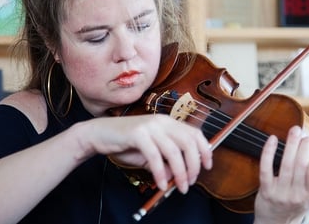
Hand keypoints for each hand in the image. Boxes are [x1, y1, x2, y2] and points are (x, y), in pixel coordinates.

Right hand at [76, 114, 212, 193]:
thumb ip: (166, 162)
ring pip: (174, 151)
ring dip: (180, 172)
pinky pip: (155, 156)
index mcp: (168, 122)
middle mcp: (162, 121)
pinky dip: (160, 173)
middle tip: (191, 182)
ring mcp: (150, 126)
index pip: (194, 133)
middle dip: (194, 165)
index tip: (208, 166)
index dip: (205, 149)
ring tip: (179, 187)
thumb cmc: (127, 144)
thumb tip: (178, 175)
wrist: (100, 134)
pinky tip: (161, 184)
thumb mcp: (151, 154)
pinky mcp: (138, 134)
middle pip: (188, 142)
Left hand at [254, 126, 308, 223]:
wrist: (276, 222)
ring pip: (286, 164)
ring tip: (295, 131)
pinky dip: (269, 151)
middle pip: (301, 166)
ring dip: (291, 144)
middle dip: (304, 146)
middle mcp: (296, 195)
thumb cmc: (296, 203)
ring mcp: (280, 193)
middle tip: (305, 134)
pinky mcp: (265, 190)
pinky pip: (266, 168)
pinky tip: (273, 139)